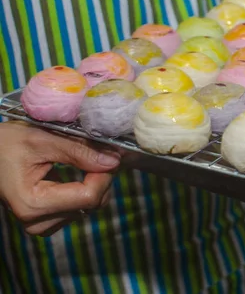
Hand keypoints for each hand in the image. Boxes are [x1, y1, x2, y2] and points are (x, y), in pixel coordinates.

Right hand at [0, 121, 120, 235]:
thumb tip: (114, 161)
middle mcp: (37, 222)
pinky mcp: (47, 222)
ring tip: (83, 159)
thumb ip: (79, 150)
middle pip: (92, 203)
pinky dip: (85, 189)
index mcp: (33, 204)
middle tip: (98, 152)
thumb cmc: (6, 144)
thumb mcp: (42, 139)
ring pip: (90, 206)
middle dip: (101, 176)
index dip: (104, 174)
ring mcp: (42, 225)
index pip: (89, 197)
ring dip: (94, 182)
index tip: (107, 153)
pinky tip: (76, 173)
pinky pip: (81, 207)